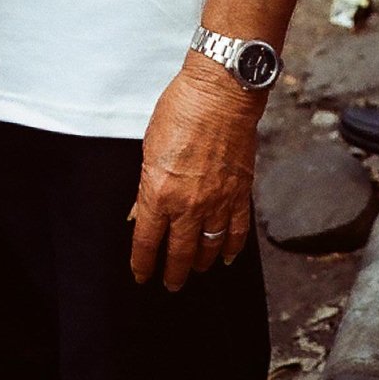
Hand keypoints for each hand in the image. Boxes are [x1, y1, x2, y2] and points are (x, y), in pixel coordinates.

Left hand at [129, 61, 261, 290]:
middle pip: (178, 253)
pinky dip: (231, 248)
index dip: (142, 263)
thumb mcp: (149, 146)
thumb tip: (139, 211)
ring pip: (208, 248)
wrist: (221, 95)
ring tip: (194, 270)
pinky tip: (226, 257)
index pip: (146, 241)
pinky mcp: (240, 195)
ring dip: (200, 263)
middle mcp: (188, 205)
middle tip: (169, 284)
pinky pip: (236, 232)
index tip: (140, 274)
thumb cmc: (180, 111)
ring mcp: (217, 202)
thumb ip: (145, 184)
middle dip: (171, 273)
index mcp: (158, 192)